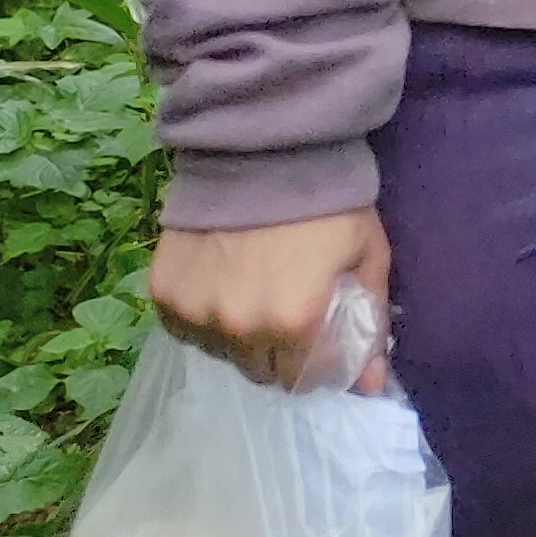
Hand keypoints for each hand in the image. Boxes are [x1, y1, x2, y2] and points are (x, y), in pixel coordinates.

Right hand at [147, 209, 392, 393]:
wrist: (263, 150)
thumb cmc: (328, 203)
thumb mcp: (367, 257)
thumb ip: (370, 325)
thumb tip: (371, 387)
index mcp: (293, 323)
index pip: (303, 379)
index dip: (320, 365)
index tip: (324, 341)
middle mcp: (238, 327)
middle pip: (261, 371)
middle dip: (283, 354)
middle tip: (293, 315)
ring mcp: (195, 312)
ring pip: (222, 354)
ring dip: (242, 338)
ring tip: (258, 294)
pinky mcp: (163, 293)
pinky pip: (187, 330)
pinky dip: (206, 318)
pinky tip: (225, 284)